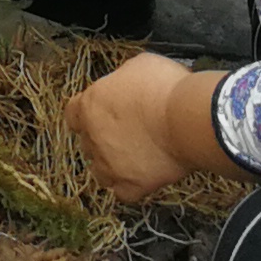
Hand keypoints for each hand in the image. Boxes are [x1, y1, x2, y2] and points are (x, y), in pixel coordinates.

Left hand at [65, 51, 207, 203]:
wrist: (187, 117)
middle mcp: (93, 137)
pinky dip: (131, 188)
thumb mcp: (139, 66)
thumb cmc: (165, 87)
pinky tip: (144, 178)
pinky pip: (123, 194)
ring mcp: (110, 164)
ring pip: (100, 172)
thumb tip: (127, 83)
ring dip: (112, 166)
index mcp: (90, 106)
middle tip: (128, 134)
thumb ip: (123, 78)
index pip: (73, 114)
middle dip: (103, 139)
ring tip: (134, 159)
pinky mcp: (132, 185)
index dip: (88, 115)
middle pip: (88, 143)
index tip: (102, 114)